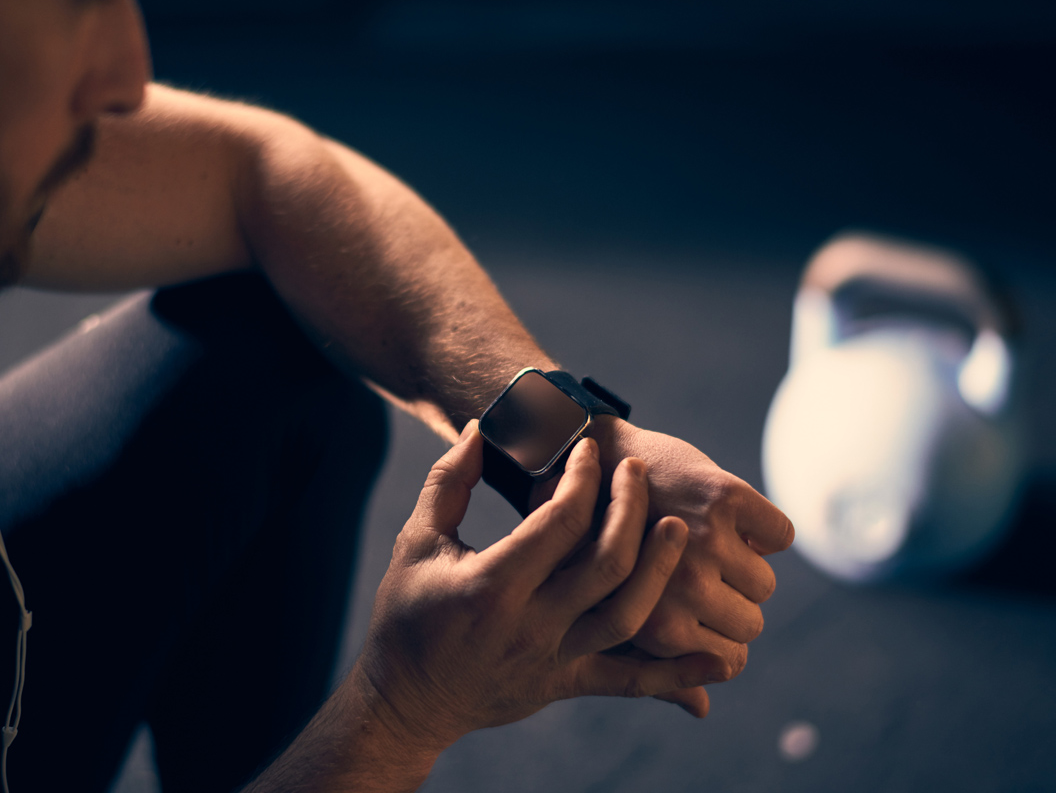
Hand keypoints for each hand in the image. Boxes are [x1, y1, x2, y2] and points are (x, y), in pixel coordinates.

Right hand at [354, 421, 728, 755]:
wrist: (407, 700)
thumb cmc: (407, 614)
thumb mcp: (417, 541)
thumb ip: (449, 482)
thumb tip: (480, 428)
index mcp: (491, 585)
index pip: (558, 522)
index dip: (581, 477)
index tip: (588, 448)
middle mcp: (531, 625)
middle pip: (605, 564)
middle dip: (629, 509)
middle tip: (636, 470)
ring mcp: (553, 659)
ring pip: (628, 616)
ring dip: (660, 570)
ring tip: (675, 527)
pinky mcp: (566, 683)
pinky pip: (632, 682)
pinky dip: (678, 674)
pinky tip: (722, 662)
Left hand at [576, 417, 794, 715]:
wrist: (584, 455)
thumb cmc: (593, 540)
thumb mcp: (610, 611)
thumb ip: (654, 666)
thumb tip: (702, 710)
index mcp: (653, 625)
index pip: (730, 662)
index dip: (721, 640)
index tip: (701, 615)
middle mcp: (682, 587)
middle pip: (751, 622)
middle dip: (732, 601)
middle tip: (698, 571)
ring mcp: (705, 541)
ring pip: (765, 581)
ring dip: (746, 563)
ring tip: (705, 542)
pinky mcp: (724, 497)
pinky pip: (779, 534)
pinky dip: (763, 527)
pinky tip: (726, 516)